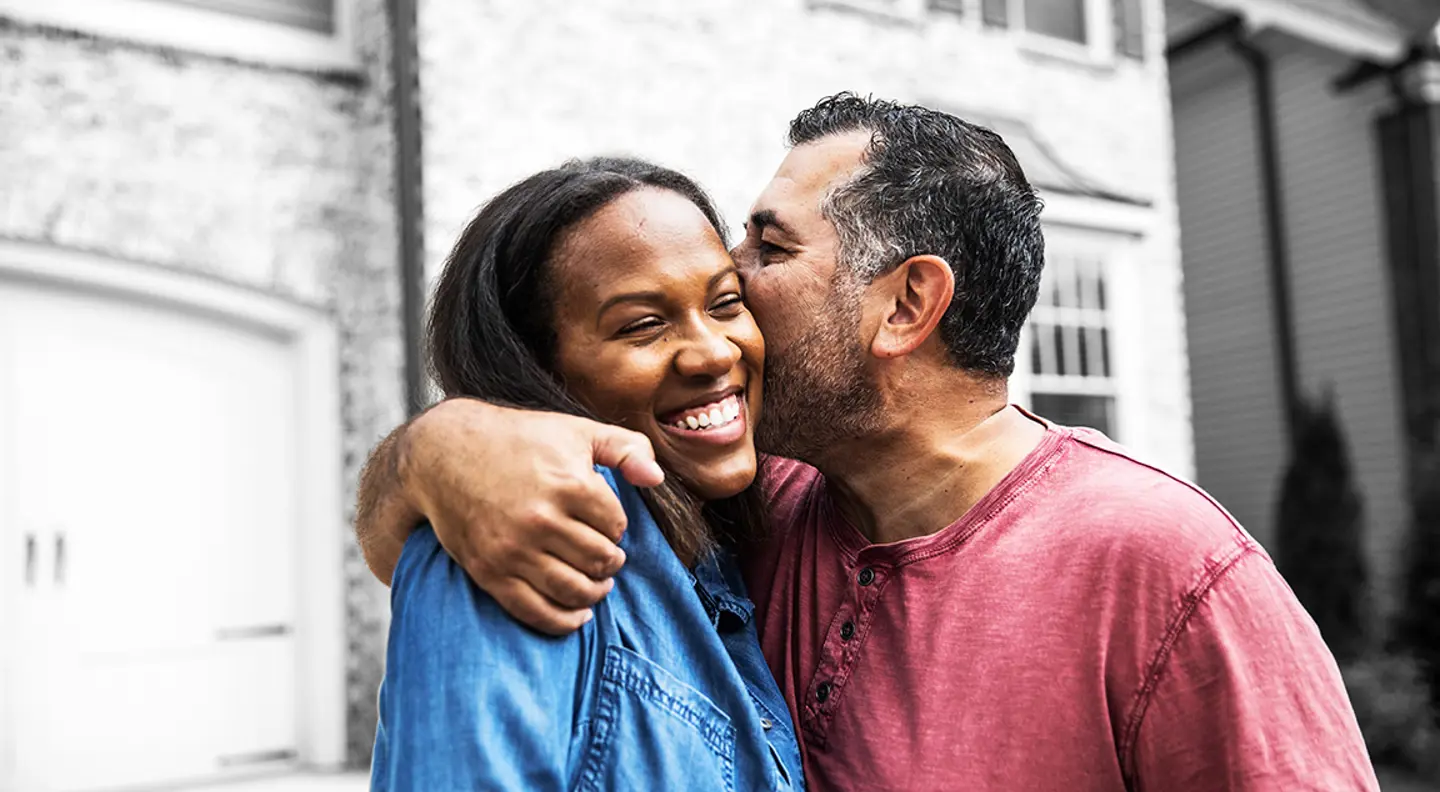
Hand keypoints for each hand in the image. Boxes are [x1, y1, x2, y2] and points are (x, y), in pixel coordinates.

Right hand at [398, 398, 663, 634]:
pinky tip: (577, 614)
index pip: (616, 526)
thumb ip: (626, 447)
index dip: (617, 527)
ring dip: (595, 592)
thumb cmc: (518, 439)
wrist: (445, 455)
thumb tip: (657, 479)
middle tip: (607, 558)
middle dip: (610, 562)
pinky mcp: (489, 571)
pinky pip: (536, 611)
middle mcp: (542, 519)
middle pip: (600, 561)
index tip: (606, 524)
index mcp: (569, 484)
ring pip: (575, 590)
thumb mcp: (576, 430)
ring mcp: (513, 549)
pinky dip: (564, 621)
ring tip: (598, 583)